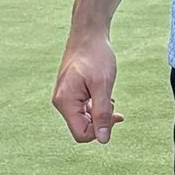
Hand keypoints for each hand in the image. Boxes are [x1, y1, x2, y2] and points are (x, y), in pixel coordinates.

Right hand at [52, 28, 119, 142]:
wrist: (88, 35)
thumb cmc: (96, 56)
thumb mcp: (103, 86)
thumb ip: (102, 113)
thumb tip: (103, 140)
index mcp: (65, 102)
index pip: (81, 134)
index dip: (99, 130)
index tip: (114, 115)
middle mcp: (61, 102)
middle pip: (82, 128)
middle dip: (100, 121)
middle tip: (113, 105)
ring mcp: (64, 97)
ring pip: (83, 119)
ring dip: (99, 113)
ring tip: (108, 97)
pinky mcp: (70, 93)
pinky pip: (82, 109)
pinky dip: (95, 106)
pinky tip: (103, 95)